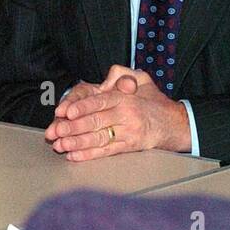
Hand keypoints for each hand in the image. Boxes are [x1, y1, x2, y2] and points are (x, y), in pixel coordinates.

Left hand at [43, 65, 190, 160]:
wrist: (174, 123)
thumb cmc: (153, 101)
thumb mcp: (142, 78)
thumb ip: (122, 74)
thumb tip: (108, 79)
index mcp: (126, 98)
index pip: (100, 102)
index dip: (82, 107)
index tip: (66, 112)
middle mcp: (126, 115)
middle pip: (95, 122)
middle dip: (72, 127)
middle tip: (55, 130)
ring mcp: (127, 133)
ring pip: (98, 138)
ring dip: (76, 143)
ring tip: (60, 145)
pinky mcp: (128, 147)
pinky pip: (106, 151)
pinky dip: (88, 155)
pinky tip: (74, 155)